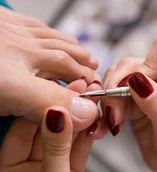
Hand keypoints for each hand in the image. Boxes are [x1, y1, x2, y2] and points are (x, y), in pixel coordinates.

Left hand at [0, 6, 100, 130]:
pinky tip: (41, 30)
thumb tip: (87, 112)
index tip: (95, 89)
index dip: (85, 80)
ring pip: (47, 35)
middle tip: (94, 66)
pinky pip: (25, 23)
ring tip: (79, 48)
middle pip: (62, 50)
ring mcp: (9, 31)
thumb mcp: (10, 92)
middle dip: (81, 59)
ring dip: (66, 42)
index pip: (70, 69)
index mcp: (31, 58)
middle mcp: (25, 42)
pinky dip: (40, 28)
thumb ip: (49, 101)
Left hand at [0, 81, 94, 171]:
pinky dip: (88, 137)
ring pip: (65, 139)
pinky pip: (79, 150)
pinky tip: (94, 124)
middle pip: (46, 131)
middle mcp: (28, 171)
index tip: (60, 93)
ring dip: (80, 122)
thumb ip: (54, 150)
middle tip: (79, 93)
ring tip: (91, 105)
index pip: (22, 129)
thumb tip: (57, 115)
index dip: (42, 109)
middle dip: (65, 111)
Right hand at [100, 34, 156, 171]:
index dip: (147, 65)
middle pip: (134, 63)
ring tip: (112, 123)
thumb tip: (136, 80)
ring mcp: (150, 88)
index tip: (136, 89)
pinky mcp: (136, 101)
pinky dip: (107, 109)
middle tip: (115, 114)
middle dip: (119, 85)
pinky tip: (106, 127)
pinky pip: (114, 95)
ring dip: (110, 98)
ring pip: (120, 77)